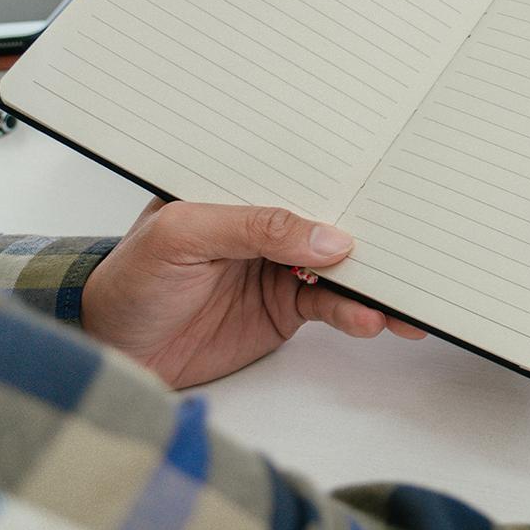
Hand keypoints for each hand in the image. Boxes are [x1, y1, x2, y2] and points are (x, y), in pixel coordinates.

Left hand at [82, 199, 424, 389]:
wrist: (111, 353)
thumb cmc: (128, 281)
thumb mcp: (182, 236)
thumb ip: (254, 228)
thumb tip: (330, 237)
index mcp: (243, 190)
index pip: (306, 177)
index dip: (349, 179)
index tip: (392, 187)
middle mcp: (267, 225)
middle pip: (336, 221)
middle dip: (379, 232)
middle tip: (418, 243)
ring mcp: (281, 267)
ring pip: (345, 268)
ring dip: (378, 282)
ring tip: (406, 300)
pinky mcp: (287, 309)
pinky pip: (335, 308)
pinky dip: (358, 314)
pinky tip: (372, 320)